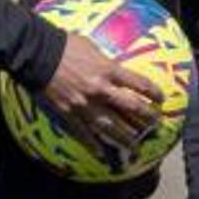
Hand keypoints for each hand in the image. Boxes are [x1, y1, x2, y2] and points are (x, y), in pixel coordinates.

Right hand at [41, 32, 162, 153]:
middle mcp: (101, 89)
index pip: (138, 84)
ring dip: (124, 137)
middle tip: (156, 125)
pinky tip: (101, 154)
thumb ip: (105, 60)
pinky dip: (92, 145)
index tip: (160, 99)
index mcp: (109, 70)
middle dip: (146, 117)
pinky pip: (83, 133)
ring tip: (135, 146)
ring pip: (110, 126)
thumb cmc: (66, 44)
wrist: (38, 53)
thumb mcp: (92, 46)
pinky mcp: (69, 113)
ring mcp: (84, 104)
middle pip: (130, 107)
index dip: (153, 92)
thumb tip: (114, 66)